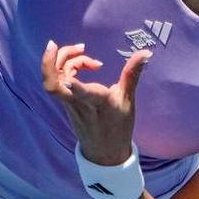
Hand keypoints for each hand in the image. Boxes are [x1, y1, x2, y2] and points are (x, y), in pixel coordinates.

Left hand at [40, 40, 151, 165]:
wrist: (103, 152)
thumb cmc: (118, 125)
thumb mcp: (128, 100)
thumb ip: (132, 74)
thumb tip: (146, 53)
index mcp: (97, 104)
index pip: (84, 96)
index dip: (75, 87)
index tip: (69, 78)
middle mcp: (78, 104)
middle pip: (53, 85)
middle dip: (52, 62)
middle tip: (76, 46)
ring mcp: (67, 103)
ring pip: (53, 80)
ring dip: (62, 59)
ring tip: (82, 49)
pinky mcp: (64, 102)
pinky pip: (56, 81)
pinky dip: (63, 66)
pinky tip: (80, 62)